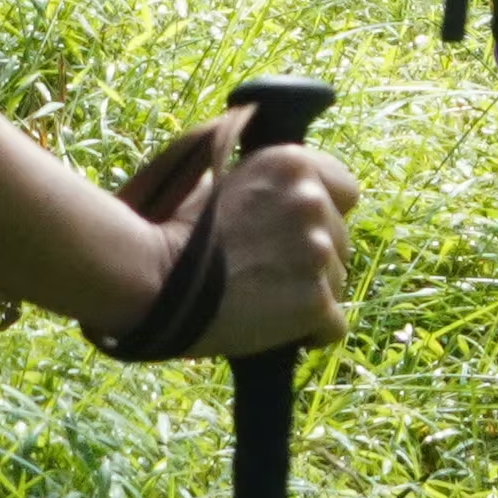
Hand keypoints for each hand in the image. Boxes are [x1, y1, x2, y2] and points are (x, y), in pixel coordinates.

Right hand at [106, 122, 363, 355]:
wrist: (151, 279)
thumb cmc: (172, 232)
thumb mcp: (218, 182)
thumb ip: (258, 183)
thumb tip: (273, 192)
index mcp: (291, 164)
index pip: (345, 192)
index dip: (324, 216)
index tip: (295, 235)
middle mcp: (312, 200)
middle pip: (341, 242)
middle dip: (312, 260)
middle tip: (268, 276)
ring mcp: (316, 250)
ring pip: (337, 284)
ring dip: (309, 296)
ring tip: (264, 303)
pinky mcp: (315, 299)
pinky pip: (333, 326)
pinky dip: (311, 334)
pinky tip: (281, 333)